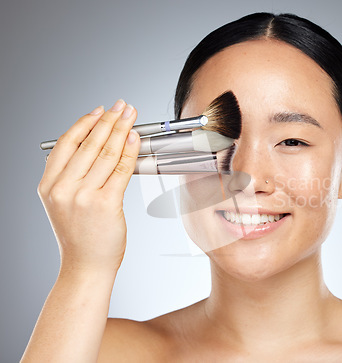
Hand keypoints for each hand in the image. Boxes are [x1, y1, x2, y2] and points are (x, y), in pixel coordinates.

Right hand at [37, 100, 140, 273]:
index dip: (85, 123)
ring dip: (120, 130)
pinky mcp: (104, 204)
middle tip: (121, 106)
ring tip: (130, 116)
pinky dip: (129, 150)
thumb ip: (72, 176)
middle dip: (108, 120)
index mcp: (48, 185)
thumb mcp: (64, 203)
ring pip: (105, 154)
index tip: (100, 110)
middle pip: (88, 144)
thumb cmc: (80, 236)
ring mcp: (82, 196)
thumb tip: (96, 145)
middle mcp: (62, 189)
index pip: (66, 143)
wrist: (85, 267)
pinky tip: (134, 138)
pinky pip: (120, 170)